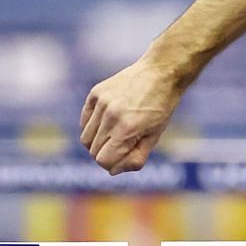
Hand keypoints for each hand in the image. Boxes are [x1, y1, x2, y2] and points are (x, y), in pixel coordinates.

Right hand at [80, 56, 184, 173]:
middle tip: (124, 143)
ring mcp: (101, 103)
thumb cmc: (161, 108)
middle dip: (107, 153)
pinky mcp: (95, 93)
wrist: (161, 73)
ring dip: (98, 141)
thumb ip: (135, 158)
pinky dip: (93, 126)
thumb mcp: (154, 136)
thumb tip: (112, 171)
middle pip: (94, 151)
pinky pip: (84, 121)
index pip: (104, 161)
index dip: (113, 164)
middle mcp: (111, 116)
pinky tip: (109, 120)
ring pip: (85, 138)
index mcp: (127, 129)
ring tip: (116, 132)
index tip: (124, 156)